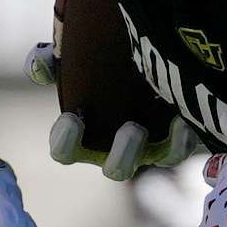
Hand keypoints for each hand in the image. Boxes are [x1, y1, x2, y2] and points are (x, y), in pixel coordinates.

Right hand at [27, 40, 200, 181]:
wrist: (145, 57)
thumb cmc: (99, 67)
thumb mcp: (71, 57)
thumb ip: (50, 59)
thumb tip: (39, 62)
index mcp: (84, 138)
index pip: (65, 152)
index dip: (66, 143)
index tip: (71, 119)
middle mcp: (119, 149)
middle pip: (117, 169)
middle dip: (124, 155)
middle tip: (131, 128)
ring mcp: (153, 145)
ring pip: (161, 158)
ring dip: (165, 147)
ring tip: (172, 122)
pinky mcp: (181, 136)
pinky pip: (187, 145)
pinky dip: (186, 135)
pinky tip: (185, 116)